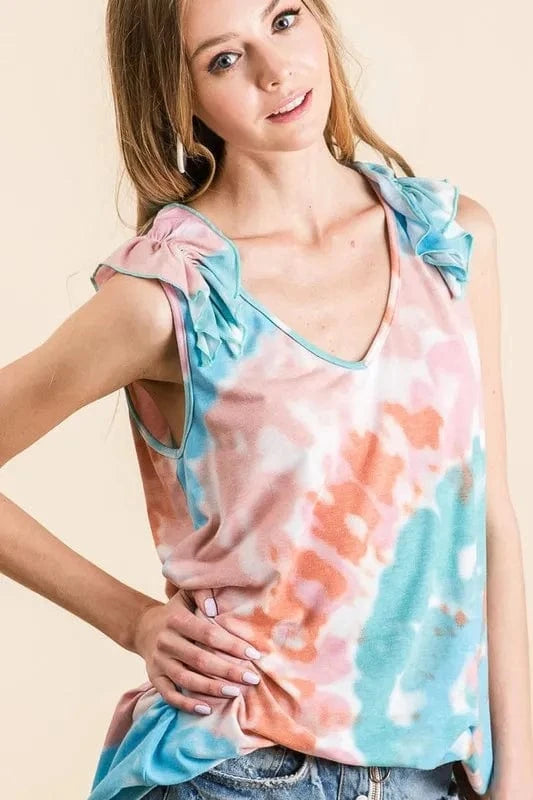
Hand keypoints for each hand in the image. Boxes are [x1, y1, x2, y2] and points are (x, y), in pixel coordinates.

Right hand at [132, 588, 262, 715]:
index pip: (208, 634)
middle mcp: (166, 641)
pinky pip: (169, 695)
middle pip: (200, 660)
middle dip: (228, 671)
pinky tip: (207, 709)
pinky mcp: (154, 678)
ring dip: (212, 689)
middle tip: (252, 679)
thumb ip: (202, 593)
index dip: (231, 645)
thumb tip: (214, 607)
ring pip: (186, 680)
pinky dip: (187, 704)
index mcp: (177, 620)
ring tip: (235, 693)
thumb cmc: (177, 612)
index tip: (254, 654)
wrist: (145, 628)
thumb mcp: (186, 595)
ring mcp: (159, 662)